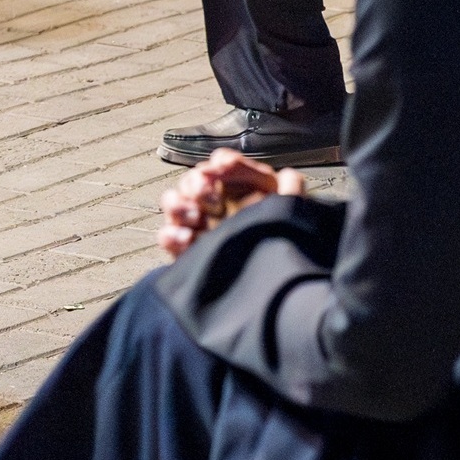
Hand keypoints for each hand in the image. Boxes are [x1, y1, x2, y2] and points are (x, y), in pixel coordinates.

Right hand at [157, 148, 305, 260]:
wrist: (267, 294)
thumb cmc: (281, 250)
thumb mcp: (291, 219)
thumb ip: (293, 194)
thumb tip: (287, 175)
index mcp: (242, 192)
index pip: (223, 165)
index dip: (221, 165)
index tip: (223, 170)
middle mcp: (217, 207)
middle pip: (193, 180)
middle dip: (197, 184)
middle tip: (210, 196)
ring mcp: (198, 228)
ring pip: (174, 203)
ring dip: (180, 205)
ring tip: (196, 217)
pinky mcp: (185, 251)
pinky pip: (167, 235)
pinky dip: (172, 235)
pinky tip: (188, 239)